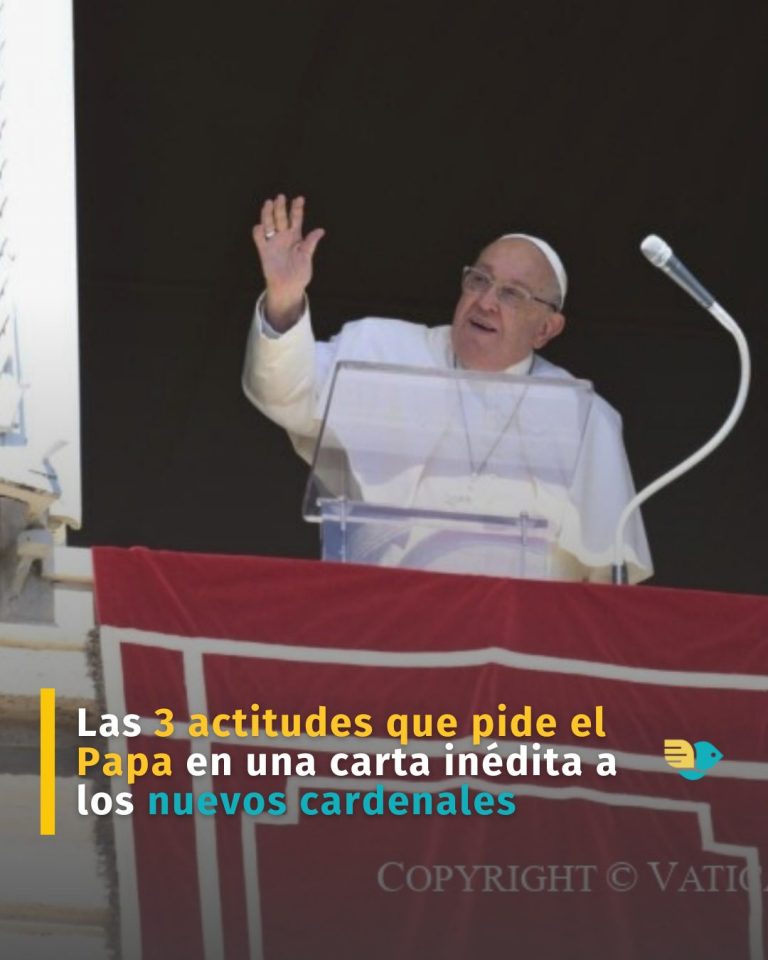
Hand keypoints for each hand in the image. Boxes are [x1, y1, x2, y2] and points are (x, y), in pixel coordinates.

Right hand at [252, 194, 324, 330]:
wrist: (288, 287)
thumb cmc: (300, 274)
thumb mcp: (307, 257)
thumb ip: (310, 243)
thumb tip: (321, 230)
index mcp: (296, 237)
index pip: (296, 219)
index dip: (297, 209)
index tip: (299, 199)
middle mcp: (284, 237)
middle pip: (281, 218)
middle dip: (281, 207)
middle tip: (281, 197)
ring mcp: (274, 242)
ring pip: (269, 224)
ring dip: (268, 214)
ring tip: (268, 203)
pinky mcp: (264, 251)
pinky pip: (260, 239)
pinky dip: (258, 232)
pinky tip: (260, 226)